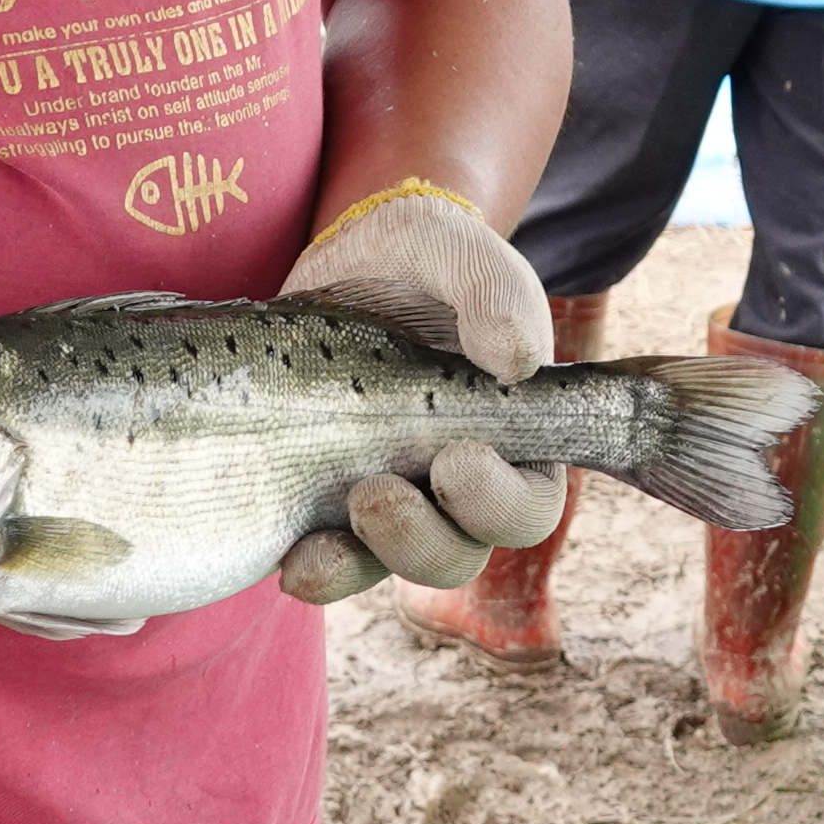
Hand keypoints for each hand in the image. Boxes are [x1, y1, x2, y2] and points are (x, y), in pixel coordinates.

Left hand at [272, 181, 564, 600]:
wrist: (350, 256)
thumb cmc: (426, 258)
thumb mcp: (458, 254)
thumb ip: (493, 294)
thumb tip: (515, 360)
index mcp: (513, 438)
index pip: (530, 506)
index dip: (501, 504)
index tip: (457, 459)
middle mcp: (456, 485)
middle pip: (460, 554)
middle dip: (423, 540)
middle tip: (379, 492)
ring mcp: (393, 494)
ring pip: (395, 564)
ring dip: (367, 558)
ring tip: (342, 509)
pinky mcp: (330, 498)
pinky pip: (332, 560)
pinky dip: (317, 569)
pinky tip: (292, 560)